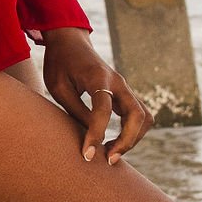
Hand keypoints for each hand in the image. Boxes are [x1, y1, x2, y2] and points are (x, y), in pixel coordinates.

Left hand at [42, 27, 149, 163]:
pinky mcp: (125, 94)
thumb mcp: (58, 87)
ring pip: (143, 117)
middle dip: (127, 141)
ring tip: (110, 154)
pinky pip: (139, 116)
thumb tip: (92, 136)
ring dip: (133, 139)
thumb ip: (75, 110)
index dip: (96, 134)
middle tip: (108, 160)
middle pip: (137, 114)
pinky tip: (114, 143)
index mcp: (98, 76)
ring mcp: (124, 87)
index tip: (87, 156)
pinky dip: (132, 133)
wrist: (70, 42)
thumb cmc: (60, 64)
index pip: (103, 110)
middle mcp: (118, 82)